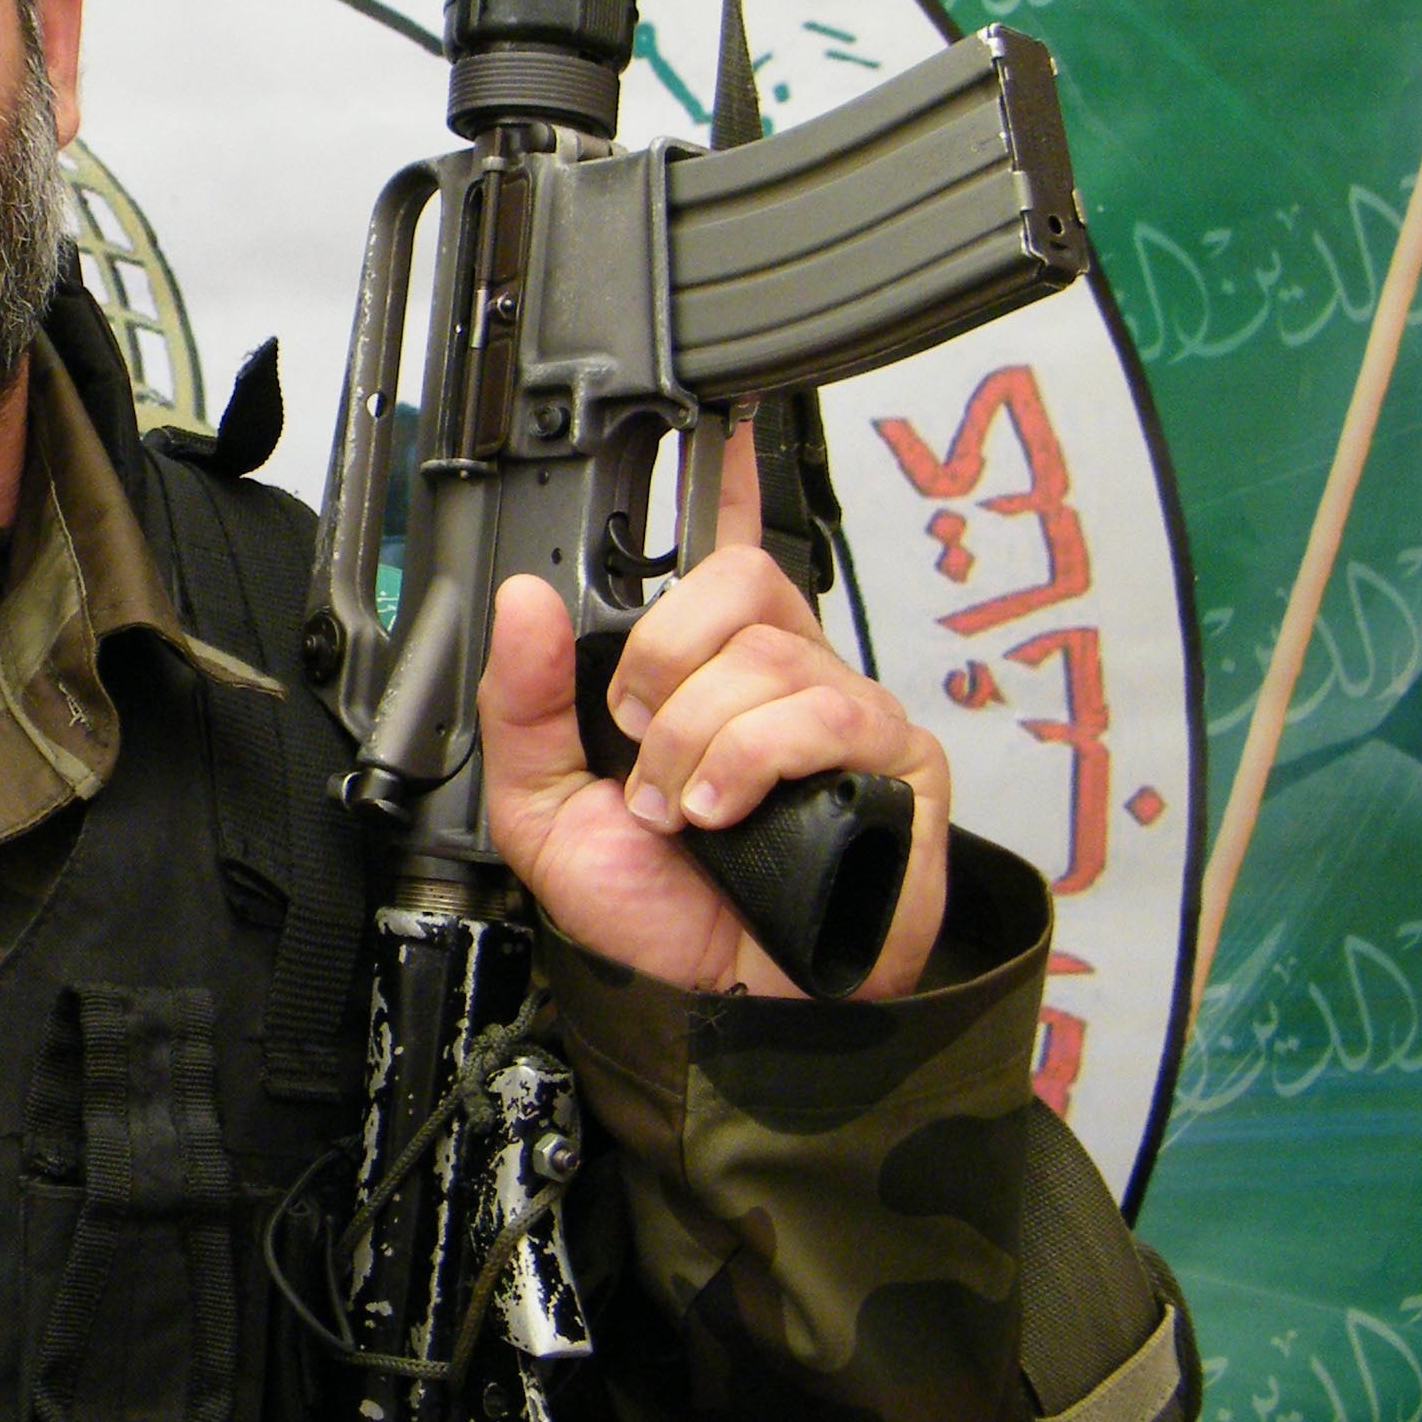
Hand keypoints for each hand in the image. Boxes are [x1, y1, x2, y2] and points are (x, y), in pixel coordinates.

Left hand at [473, 429, 949, 998]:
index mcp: (701, 669)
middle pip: (735, 582)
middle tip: (636, 740)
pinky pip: (823, 714)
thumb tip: (523, 600)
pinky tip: (725, 812)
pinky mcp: (899, 760)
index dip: (729, 476)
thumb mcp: (546, 808)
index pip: (723, 546)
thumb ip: (522, 705)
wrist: (720, 1005)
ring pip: (767, 656)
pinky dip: (750, 761)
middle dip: (662, 661)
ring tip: (681, 809)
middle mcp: (780, 673)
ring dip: (695, 740)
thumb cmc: (658, 911)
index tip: (721, 416)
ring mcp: (845, 711)